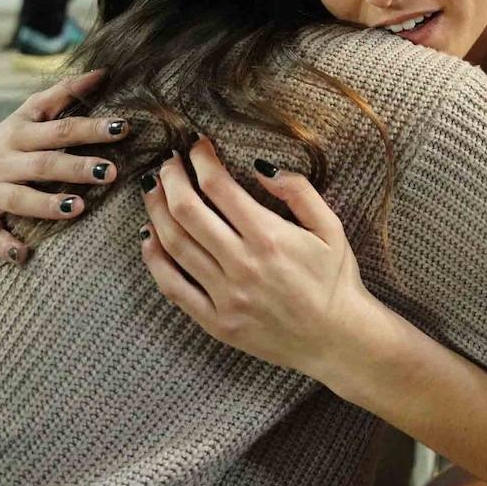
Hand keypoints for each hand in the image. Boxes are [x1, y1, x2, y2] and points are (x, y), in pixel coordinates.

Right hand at [0, 69, 126, 262]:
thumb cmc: (4, 144)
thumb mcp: (27, 117)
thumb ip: (63, 95)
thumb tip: (104, 72)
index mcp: (21, 133)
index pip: (60, 126)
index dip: (90, 125)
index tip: (123, 125)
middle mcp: (3, 159)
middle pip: (44, 161)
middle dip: (77, 166)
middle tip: (111, 171)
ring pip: (19, 197)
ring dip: (47, 204)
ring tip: (78, 208)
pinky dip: (3, 245)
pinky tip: (22, 255)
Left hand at [139, 137, 377, 378]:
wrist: (337, 339)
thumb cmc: (335, 279)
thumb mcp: (331, 226)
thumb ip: (299, 191)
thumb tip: (262, 167)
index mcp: (269, 237)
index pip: (218, 187)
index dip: (201, 160)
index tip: (197, 146)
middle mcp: (241, 264)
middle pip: (187, 211)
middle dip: (171, 178)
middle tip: (168, 163)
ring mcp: (225, 296)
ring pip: (174, 245)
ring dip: (157, 211)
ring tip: (153, 190)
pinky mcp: (216, 322)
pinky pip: (173, 287)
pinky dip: (154, 261)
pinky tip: (149, 239)